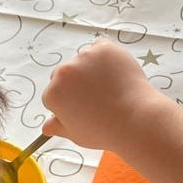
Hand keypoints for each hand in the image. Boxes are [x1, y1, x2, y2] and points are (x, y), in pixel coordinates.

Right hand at [40, 40, 172, 152]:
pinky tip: (114, 71)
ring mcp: (84, 56)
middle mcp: (63, 72)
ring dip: (90, 69)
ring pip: (82, 61)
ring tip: (109, 86)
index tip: (82, 110)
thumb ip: (58, 127)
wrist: (135, 117)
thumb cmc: (104, 131)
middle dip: (75, 84)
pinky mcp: (103, 47)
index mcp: (53, 93)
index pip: (53, 94)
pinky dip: (104, 56)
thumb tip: (47, 125)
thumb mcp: (76, 135)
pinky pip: (99, 48)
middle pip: (63, 75)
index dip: (67, 103)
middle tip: (96, 97)